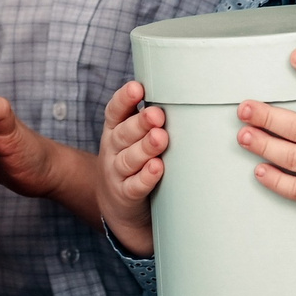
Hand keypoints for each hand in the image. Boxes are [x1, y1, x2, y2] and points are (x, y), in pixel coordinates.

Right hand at [97, 81, 166, 256]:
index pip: (114, 111)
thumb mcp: (132, 139)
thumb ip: (148, 120)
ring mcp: (116, 174)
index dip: (124, 99)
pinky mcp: (125, 196)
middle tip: (157, 115)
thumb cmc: (133, 162)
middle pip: (123, 134)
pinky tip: (157, 168)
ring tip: (160, 138)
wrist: (117, 206)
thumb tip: (182, 92)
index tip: (137, 88)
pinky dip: (146, 177)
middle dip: (140, 123)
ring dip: (144, 148)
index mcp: (115, 131)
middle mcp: (112, 150)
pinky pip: (134, 186)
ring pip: (128, 159)